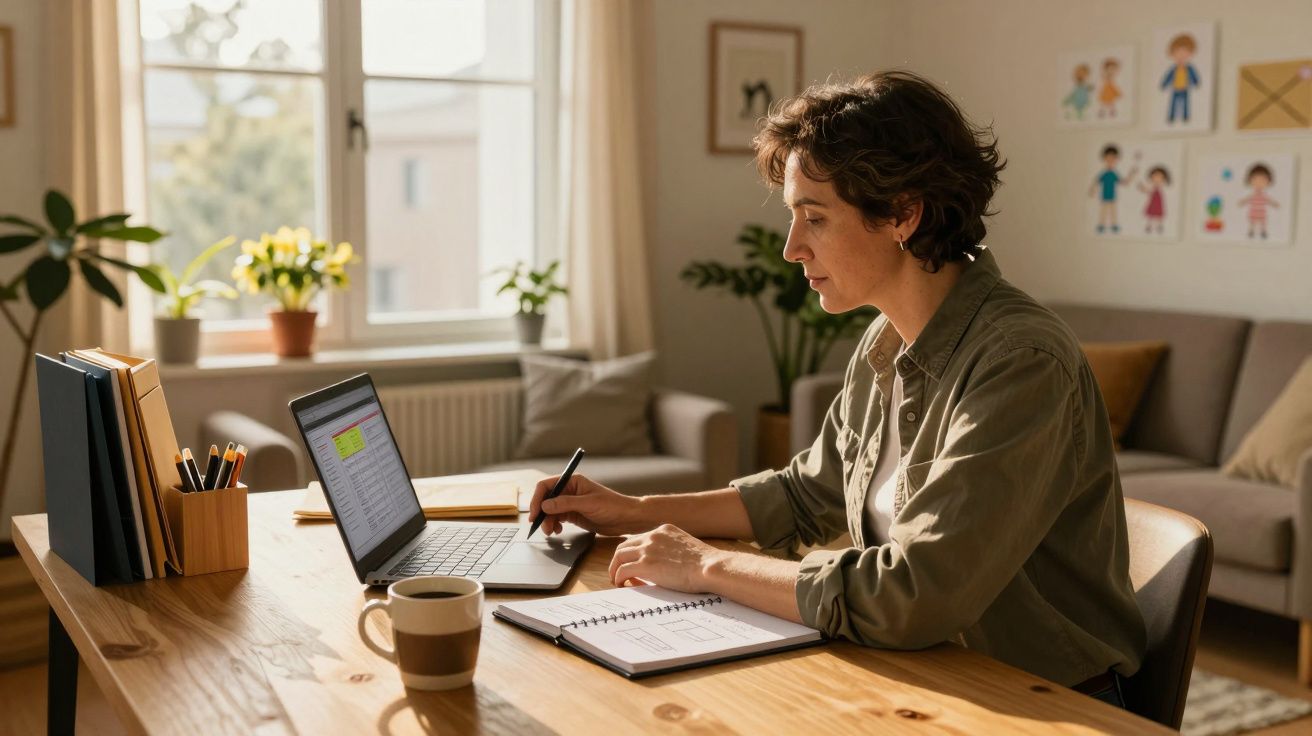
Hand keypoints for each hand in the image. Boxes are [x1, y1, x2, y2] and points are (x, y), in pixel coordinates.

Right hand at [530, 474, 642, 535]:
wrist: (627, 519)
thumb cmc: (613, 506)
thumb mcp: (588, 504)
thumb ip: (565, 504)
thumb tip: (544, 505)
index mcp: (573, 481)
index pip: (546, 486)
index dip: (537, 499)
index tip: (535, 513)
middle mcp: (569, 491)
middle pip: (546, 500)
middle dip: (541, 513)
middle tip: (540, 526)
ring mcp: (571, 504)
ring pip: (550, 511)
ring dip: (547, 521)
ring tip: (551, 532)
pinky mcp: (574, 515)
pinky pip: (557, 519)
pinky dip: (554, 525)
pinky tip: (558, 531)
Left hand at [607, 524, 724, 592]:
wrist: (710, 567)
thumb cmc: (706, 564)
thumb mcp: (687, 548)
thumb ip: (672, 551)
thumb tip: (665, 567)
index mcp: (664, 530)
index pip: (639, 539)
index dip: (633, 554)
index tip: (633, 565)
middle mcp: (653, 535)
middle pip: (624, 546)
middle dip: (618, 560)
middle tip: (618, 573)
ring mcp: (648, 549)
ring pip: (619, 557)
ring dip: (615, 570)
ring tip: (617, 581)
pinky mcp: (645, 565)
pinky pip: (623, 571)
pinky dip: (619, 579)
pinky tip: (623, 586)